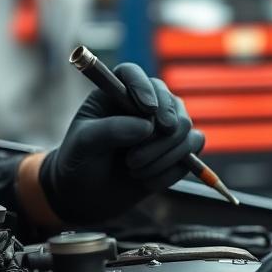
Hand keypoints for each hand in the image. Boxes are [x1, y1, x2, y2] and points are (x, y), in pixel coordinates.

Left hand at [38, 63, 203, 223]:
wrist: (87, 196)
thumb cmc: (80, 162)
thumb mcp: (83, 146)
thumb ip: (109, 131)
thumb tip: (147, 126)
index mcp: (115, 92)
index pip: (132, 74)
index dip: (142, 87)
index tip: (147, 110)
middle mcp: (144, 103)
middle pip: (170, 102)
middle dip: (159, 135)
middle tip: (133, 160)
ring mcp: (164, 125)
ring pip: (185, 128)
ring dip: (163, 155)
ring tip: (134, 172)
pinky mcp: (178, 148)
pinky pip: (192, 151)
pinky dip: (171, 170)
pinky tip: (148, 181)